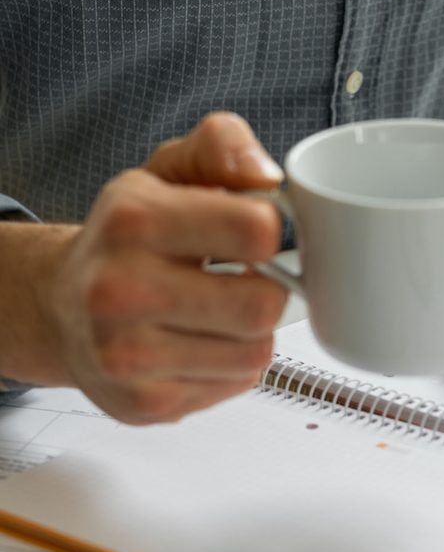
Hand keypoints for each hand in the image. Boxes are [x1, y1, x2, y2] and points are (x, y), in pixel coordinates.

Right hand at [45, 112, 288, 422]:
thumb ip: (222, 147)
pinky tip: (198, 344)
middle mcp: (121, 290)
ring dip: (251, 333)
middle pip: (262, 305)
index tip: (257, 235)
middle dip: (267, 290)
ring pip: (256, 352)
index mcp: (134, 221)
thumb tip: (268, 177)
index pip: (256, 231)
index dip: (272, 232)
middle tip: (243, 279)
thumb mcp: (168, 172)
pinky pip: (236, 384)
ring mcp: (129, 356)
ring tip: (216, 313)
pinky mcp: (146, 403)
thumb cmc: (129, 239)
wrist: (63, 309)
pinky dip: (230, 366)